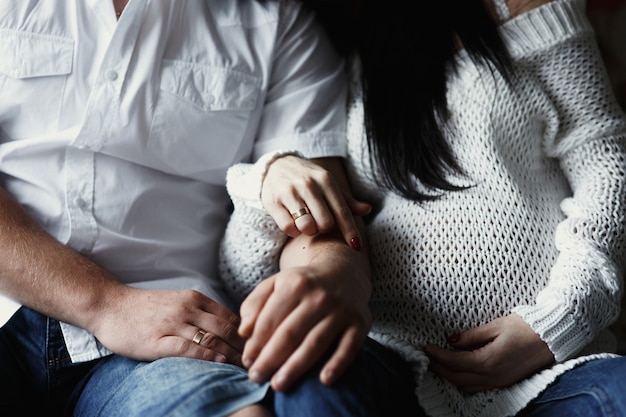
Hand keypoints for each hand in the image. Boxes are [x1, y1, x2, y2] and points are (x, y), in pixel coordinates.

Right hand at [90, 287, 244, 365]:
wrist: (110, 306)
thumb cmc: (145, 308)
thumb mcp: (178, 301)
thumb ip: (201, 312)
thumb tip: (229, 329)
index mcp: (195, 298)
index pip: (231, 316)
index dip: (248, 334)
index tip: (258, 348)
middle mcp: (188, 308)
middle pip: (227, 329)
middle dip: (245, 347)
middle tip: (257, 362)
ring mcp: (173, 323)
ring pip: (212, 339)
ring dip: (231, 355)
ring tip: (244, 368)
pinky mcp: (158, 340)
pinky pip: (189, 349)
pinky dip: (208, 356)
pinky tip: (219, 363)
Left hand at [237, 238, 371, 390]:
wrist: (344, 271)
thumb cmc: (303, 284)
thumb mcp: (276, 283)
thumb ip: (255, 304)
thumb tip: (244, 331)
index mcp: (294, 285)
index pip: (270, 320)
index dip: (256, 343)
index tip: (247, 361)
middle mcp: (319, 296)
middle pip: (290, 334)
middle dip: (270, 359)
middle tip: (256, 377)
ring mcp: (341, 310)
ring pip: (315, 343)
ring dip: (296, 367)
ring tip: (278, 384)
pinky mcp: (360, 323)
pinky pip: (349, 347)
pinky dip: (338, 364)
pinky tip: (324, 380)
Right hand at [262, 156, 370, 249]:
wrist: (275, 166)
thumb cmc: (308, 179)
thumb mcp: (328, 185)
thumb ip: (346, 200)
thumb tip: (367, 209)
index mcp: (326, 180)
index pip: (342, 211)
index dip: (350, 231)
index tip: (356, 247)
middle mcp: (309, 185)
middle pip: (325, 223)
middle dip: (325, 229)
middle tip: (320, 223)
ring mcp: (290, 193)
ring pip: (307, 226)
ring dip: (309, 230)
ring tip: (307, 223)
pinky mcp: (273, 202)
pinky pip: (288, 228)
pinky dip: (294, 231)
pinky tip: (294, 223)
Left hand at [422, 313, 554, 392]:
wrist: (553, 337)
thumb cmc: (527, 327)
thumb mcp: (496, 326)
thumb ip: (471, 335)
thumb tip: (451, 340)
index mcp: (489, 361)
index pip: (454, 362)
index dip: (437, 355)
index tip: (425, 347)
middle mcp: (494, 376)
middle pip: (457, 378)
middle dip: (439, 367)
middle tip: (427, 356)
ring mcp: (500, 382)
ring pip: (467, 385)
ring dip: (451, 376)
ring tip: (439, 362)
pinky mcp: (506, 381)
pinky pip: (479, 386)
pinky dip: (464, 380)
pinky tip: (459, 369)